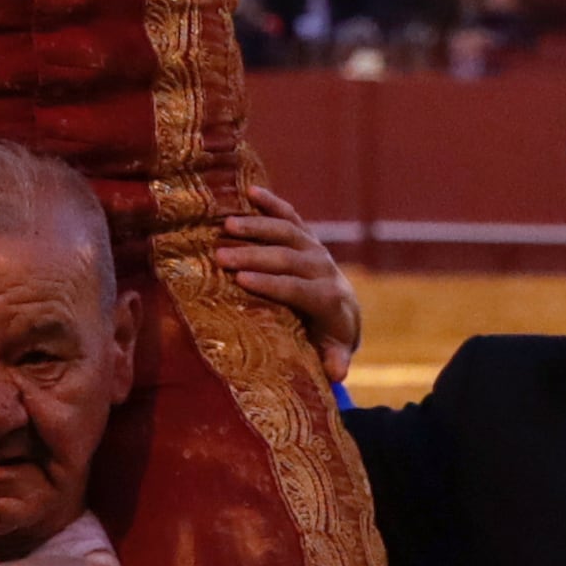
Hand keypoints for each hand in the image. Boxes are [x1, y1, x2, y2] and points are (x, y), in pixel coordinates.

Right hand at [212, 183, 361, 378]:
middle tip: (221, 255)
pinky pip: (290, 215)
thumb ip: (334, 360)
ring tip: (226, 224)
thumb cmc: (328, 337)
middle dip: (255, 255)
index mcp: (327, 298)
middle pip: (288, 258)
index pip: (298, 288)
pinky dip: (271, 202)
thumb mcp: (333, 351)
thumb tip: (337, 374)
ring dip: (257, 226)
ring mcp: (315, 248)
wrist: (345, 310)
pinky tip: (249, 191)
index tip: (242, 280)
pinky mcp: (307, 235)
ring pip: (287, 232)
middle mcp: (323, 268)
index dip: (272, 283)